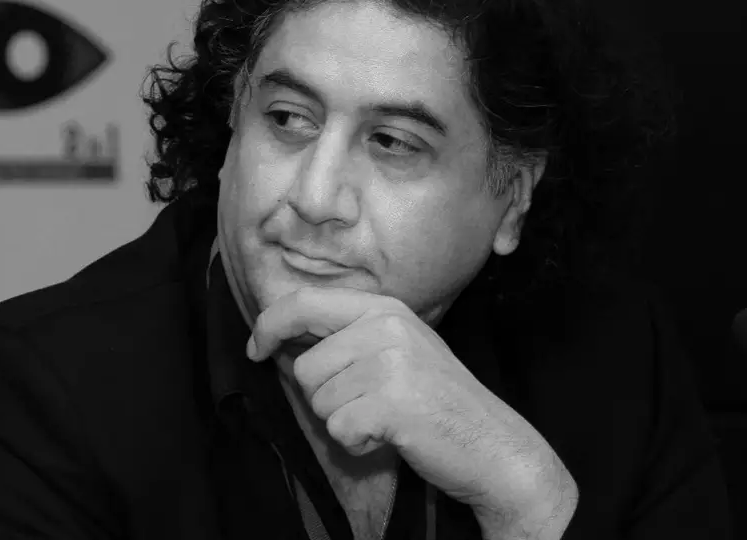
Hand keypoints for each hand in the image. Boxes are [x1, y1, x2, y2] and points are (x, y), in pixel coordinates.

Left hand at [246, 286, 577, 537]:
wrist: (492, 444)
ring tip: (386, 419)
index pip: (303, 302)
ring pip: (318, 400)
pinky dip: (358, 444)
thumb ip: (349, 337)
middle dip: (324, 397)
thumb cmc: (437, 402)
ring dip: (343, 421)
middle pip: (305, 367)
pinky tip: (391, 436)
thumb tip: (280, 336)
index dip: (268, 324)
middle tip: (369, 406)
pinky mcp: (391, 399)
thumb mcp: (397, 349)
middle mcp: (386, 324)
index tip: (254, 347)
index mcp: (385, 308)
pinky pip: (338, 429)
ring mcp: (390, 360)